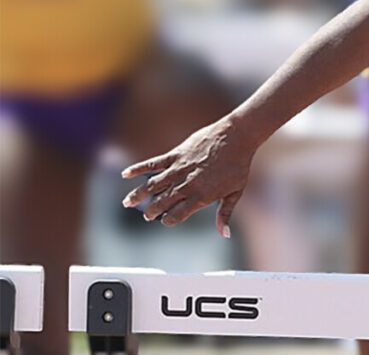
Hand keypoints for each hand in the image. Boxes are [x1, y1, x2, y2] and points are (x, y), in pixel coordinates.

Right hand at [121, 118, 255, 237]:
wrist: (237, 137)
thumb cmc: (239, 165)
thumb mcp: (235, 192)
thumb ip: (225, 214)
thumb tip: (224, 234)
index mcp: (201, 197)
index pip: (177, 215)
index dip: (168, 220)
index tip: (164, 220)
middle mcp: (187, 185)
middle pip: (162, 202)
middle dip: (152, 211)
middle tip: (146, 215)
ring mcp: (180, 169)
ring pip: (153, 185)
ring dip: (138, 195)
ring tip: (127, 203)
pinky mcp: (176, 154)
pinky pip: (154, 163)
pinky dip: (138, 168)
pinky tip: (126, 174)